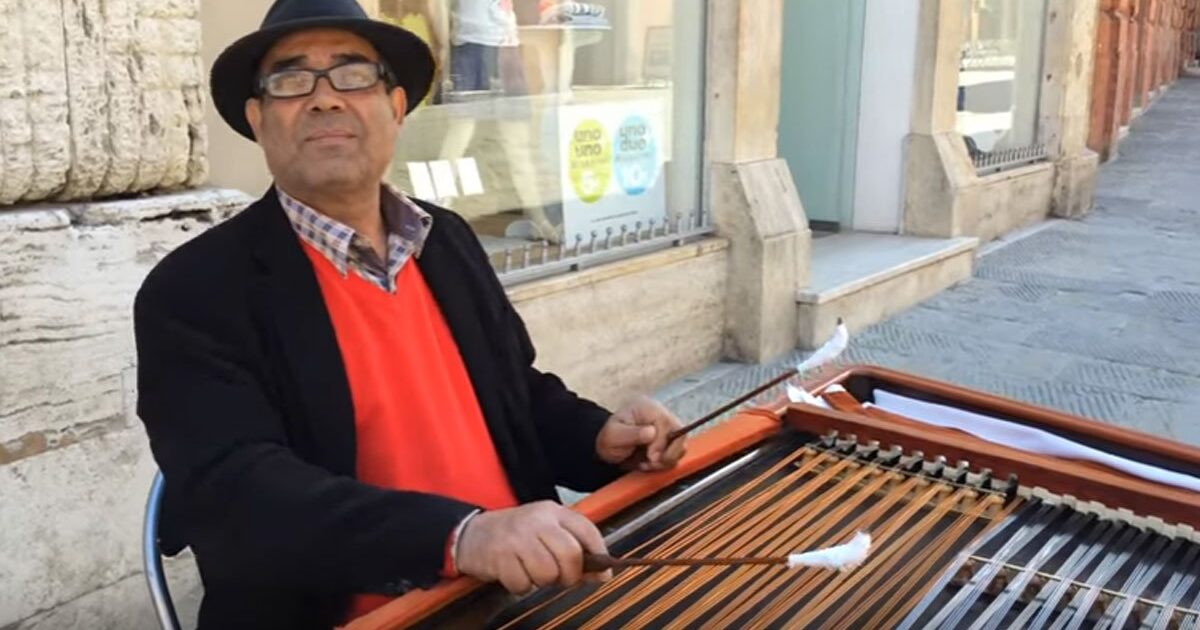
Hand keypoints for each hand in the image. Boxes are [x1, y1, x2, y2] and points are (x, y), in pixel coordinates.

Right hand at [455, 501, 610, 593]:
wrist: (472, 533)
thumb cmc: (516, 535)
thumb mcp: (545, 531)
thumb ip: (573, 547)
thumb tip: (603, 574)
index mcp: (552, 512)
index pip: (586, 530)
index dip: (599, 554)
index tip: (603, 571)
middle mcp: (537, 521)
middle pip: (570, 555)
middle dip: (570, 575)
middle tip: (560, 578)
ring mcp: (517, 538)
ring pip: (548, 573)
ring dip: (542, 581)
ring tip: (532, 571)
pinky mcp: (500, 557)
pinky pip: (523, 584)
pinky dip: (521, 586)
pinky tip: (515, 573)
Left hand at [595, 397, 686, 471]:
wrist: (608, 447)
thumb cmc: (609, 438)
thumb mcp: (614, 435)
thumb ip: (632, 434)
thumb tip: (652, 433)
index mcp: (647, 408)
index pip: (666, 422)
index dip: (662, 442)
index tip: (652, 457)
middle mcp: (661, 415)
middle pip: (680, 433)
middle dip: (668, 453)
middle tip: (652, 463)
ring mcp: (666, 429)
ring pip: (680, 445)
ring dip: (666, 460)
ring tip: (648, 463)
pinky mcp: (669, 441)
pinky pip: (676, 454)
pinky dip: (665, 463)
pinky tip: (650, 463)